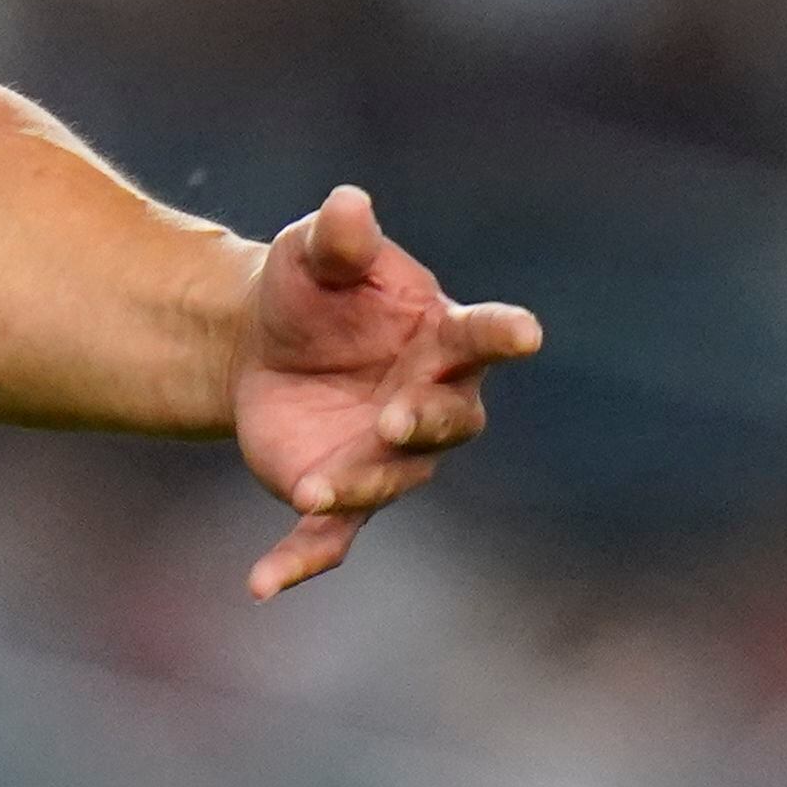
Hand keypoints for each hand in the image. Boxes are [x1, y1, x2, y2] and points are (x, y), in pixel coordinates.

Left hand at [230, 184, 539, 600]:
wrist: (259, 344)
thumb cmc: (313, 290)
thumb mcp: (315, 253)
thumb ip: (338, 237)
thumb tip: (347, 203)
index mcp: (440, 337)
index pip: (483, 335)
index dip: (505, 332)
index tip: (527, 331)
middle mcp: (430, 403)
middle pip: (447, 422)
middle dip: (424, 422)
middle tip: (394, 419)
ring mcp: (389, 457)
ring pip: (388, 479)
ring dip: (355, 484)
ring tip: (311, 488)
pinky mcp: (341, 494)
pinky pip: (327, 538)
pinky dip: (299, 562)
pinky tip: (261, 583)